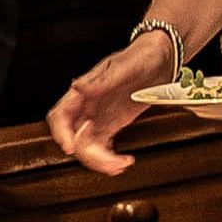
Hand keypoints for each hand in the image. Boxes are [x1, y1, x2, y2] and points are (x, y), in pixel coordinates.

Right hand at [47, 34, 168, 177]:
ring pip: (88, 147)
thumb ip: (101, 81)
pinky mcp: (113, 125)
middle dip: (90, 156)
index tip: (70, 148)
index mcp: (83, 92)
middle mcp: (87, 108)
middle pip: (75, 138)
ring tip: (123, 165)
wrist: (161, 58)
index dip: (61, 134)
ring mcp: (99, 118)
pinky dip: (111, 159)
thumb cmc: (140, 57)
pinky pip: (104, 147)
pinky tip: (124, 161)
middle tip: (113, 164)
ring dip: (102, 162)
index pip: (60, 116)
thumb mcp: (123, 67)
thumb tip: (79, 87)